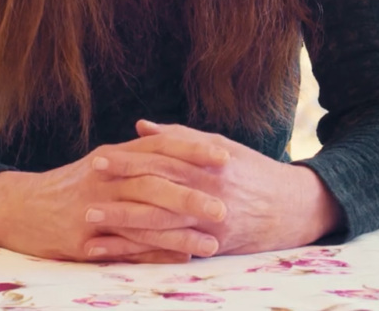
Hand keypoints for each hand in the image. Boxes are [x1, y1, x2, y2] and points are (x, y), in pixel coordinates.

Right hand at [0, 135, 230, 262]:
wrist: (17, 207)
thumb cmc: (71, 184)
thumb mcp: (103, 163)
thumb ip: (141, 154)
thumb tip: (184, 144)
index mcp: (112, 157)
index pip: (158, 147)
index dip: (192, 150)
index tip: (225, 156)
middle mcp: (103, 180)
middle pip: (152, 184)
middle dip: (191, 196)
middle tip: (224, 207)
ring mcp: (90, 211)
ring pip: (141, 220)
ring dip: (179, 234)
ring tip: (212, 243)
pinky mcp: (80, 241)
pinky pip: (123, 249)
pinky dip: (153, 254)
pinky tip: (179, 259)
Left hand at [81, 120, 343, 255]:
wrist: (291, 207)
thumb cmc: (252, 172)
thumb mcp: (221, 147)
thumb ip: (180, 137)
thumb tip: (141, 126)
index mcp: (209, 164)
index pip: (163, 160)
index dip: (130, 159)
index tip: (100, 157)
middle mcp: (210, 192)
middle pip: (157, 191)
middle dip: (119, 190)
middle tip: (87, 186)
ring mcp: (210, 222)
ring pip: (161, 224)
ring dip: (123, 224)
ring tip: (91, 222)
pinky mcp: (211, 246)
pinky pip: (170, 249)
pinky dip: (141, 251)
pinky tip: (116, 252)